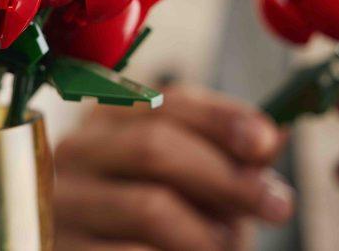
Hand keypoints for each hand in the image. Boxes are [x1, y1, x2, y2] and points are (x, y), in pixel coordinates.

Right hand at [53, 84, 293, 250]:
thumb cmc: (160, 227)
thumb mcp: (197, 187)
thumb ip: (230, 161)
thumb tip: (271, 136)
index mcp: (107, 120)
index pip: (162, 102)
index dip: (219, 118)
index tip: (265, 142)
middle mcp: (75, 153)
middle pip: (153, 147)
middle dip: (225, 177)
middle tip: (276, 206)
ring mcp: (63, 204)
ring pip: (148, 207)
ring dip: (206, 233)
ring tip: (226, 249)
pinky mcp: (62, 250)